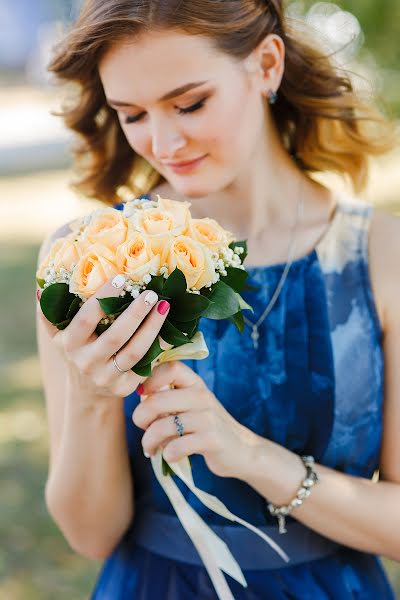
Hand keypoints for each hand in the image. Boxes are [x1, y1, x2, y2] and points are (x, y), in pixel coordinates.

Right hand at [37, 274, 170, 398]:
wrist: (87, 391)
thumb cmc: (76, 350)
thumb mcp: (58, 335)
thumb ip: (51, 312)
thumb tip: (41, 287)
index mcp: (70, 344)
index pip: (87, 318)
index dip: (104, 298)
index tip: (122, 278)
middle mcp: (87, 362)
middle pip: (116, 336)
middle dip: (135, 312)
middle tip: (151, 293)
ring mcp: (108, 377)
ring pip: (135, 351)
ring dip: (152, 327)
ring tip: (164, 306)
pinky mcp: (125, 387)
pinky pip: (146, 364)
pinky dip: (160, 345)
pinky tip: (169, 328)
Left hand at [132, 360, 258, 478]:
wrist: (241, 451)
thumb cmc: (207, 427)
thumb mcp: (191, 405)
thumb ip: (169, 397)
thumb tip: (139, 394)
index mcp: (195, 383)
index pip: (170, 367)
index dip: (149, 378)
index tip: (142, 395)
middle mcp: (202, 396)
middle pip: (157, 400)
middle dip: (141, 417)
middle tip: (142, 428)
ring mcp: (208, 418)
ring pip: (163, 426)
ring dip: (149, 441)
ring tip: (150, 447)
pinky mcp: (212, 439)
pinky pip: (177, 446)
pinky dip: (167, 454)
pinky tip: (170, 456)